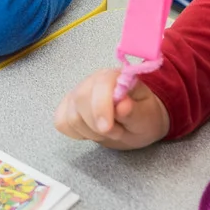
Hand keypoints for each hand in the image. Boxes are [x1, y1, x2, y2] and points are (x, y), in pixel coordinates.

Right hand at [54, 68, 170, 149]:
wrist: (137, 121)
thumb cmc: (143, 116)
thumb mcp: (147, 117)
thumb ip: (135, 112)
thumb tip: (122, 105)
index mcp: (115, 76)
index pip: (101, 83)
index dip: (101, 105)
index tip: (106, 128)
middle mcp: (92, 81)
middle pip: (80, 99)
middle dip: (96, 124)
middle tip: (116, 132)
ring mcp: (77, 93)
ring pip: (70, 115)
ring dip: (90, 131)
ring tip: (108, 132)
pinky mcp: (67, 107)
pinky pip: (61, 122)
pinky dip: (76, 133)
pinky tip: (91, 131)